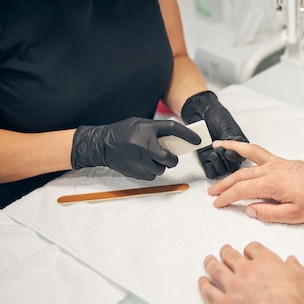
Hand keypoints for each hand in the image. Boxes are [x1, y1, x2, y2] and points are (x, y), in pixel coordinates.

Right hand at [71, 117, 200, 179]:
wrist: (101, 144)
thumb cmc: (122, 132)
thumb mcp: (139, 124)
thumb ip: (156, 131)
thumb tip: (176, 140)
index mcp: (146, 129)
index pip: (173, 129)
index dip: (187, 134)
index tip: (197, 140)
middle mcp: (143, 144)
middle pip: (168, 158)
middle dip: (172, 160)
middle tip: (171, 157)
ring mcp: (138, 159)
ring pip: (161, 168)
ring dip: (160, 165)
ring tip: (150, 158)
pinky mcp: (135, 171)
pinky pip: (152, 175)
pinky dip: (151, 171)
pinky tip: (142, 163)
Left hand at [181, 91, 248, 177]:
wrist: (201, 111)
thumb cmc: (216, 115)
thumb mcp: (227, 126)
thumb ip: (230, 140)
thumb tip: (231, 150)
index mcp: (240, 145)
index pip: (241, 157)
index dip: (235, 157)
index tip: (228, 152)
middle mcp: (231, 153)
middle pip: (233, 166)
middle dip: (226, 160)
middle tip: (220, 150)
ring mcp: (219, 158)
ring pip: (223, 170)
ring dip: (219, 164)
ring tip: (214, 154)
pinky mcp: (208, 161)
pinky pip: (212, 171)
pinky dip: (211, 168)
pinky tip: (210, 158)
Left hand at [198, 242, 303, 303]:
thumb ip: (295, 267)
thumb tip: (291, 262)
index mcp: (266, 261)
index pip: (252, 248)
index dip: (249, 250)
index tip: (248, 252)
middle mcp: (247, 271)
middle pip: (231, 256)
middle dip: (227, 252)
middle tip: (225, 251)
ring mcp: (234, 287)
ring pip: (216, 270)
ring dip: (211, 263)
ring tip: (209, 261)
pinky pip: (209, 292)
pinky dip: (203, 285)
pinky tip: (202, 282)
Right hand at [207, 141, 303, 223]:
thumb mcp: (293, 216)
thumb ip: (268, 213)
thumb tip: (251, 210)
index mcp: (272, 183)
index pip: (241, 190)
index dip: (226, 198)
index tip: (217, 203)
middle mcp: (273, 169)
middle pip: (241, 175)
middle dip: (224, 183)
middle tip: (212, 192)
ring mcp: (279, 163)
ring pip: (249, 159)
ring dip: (232, 153)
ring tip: (218, 147)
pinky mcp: (285, 162)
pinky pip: (261, 152)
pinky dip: (248, 149)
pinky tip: (244, 149)